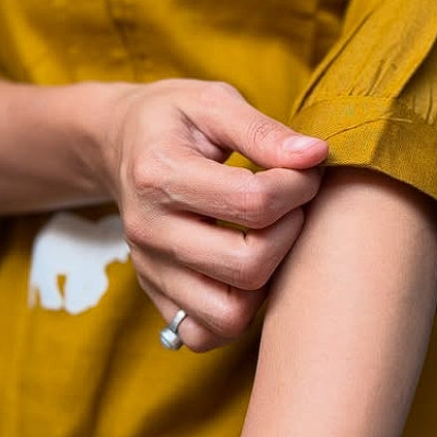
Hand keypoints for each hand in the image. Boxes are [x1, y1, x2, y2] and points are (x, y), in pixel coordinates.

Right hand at [98, 79, 327, 350]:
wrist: (121, 142)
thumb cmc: (174, 118)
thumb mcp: (214, 103)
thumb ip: (263, 131)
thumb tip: (315, 156)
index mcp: (160, 174)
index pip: (253, 203)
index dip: (299, 186)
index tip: (307, 168)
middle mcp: (149, 231)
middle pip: (247, 265)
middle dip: (292, 232)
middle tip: (297, 203)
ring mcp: (150, 269)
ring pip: (229, 314)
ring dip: (269, 280)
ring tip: (275, 238)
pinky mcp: (156, 294)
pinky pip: (204, 334)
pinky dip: (238, 314)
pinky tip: (251, 271)